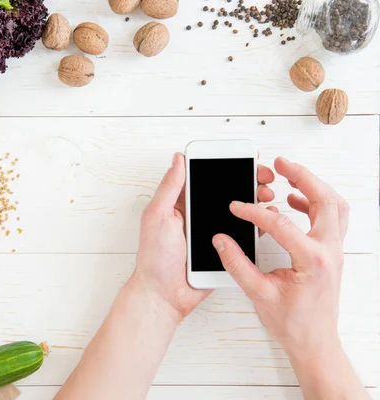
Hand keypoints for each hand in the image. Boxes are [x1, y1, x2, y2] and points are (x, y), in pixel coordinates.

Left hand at [132, 152, 275, 321]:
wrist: (164, 295)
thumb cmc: (154, 258)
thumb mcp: (157, 216)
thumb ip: (170, 188)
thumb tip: (179, 159)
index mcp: (180, 203)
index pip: (204, 175)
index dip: (224, 164)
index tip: (243, 157)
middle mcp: (197, 214)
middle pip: (227, 190)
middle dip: (247, 179)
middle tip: (263, 177)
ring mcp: (212, 231)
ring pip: (238, 210)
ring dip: (255, 200)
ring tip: (266, 195)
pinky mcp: (224, 248)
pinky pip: (243, 233)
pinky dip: (257, 225)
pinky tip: (266, 218)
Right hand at [212, 157, 348, 357]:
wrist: (314, 341)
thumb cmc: (292, 323)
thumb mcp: (258, 293)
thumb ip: (237, 263)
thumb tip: (221, 240)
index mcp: (312, 260)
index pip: (281, 223)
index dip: (254, 212)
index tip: (237, 206)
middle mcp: (329, 251)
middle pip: (325, 199)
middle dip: (302, 176)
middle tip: (281, 163)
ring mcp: (334, 251)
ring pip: (335, 205)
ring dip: (314, 186)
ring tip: (290, 175)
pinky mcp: (331, 253)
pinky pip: (332, 218)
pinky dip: (316, 202)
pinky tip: (295, 201)